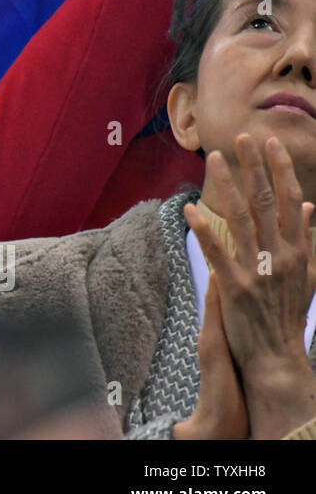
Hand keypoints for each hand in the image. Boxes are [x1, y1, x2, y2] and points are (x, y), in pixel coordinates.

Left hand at [186, 135, 315, 437]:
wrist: (277, 356)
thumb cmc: (288, 314)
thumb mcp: (307, 275)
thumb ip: (306, 240)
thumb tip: (309, 208)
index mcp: (298, 251)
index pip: (290, 201)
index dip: (279, 170)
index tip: (269, 144)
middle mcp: (281, 255)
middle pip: (267, 201)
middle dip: (254, 166)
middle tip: (242, 136)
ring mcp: (258, 270)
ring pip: (241, 218)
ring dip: (227, 185)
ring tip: (213, 159)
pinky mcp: (235, 287)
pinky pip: (217, 251)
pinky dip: (204, 228)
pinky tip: (189, 208)